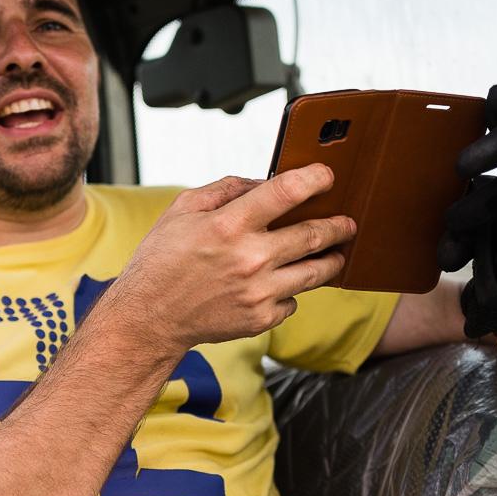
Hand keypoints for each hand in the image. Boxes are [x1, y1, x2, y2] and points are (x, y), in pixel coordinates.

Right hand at [106, 166, 355, 355]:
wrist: (148, 318)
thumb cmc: (162, 260)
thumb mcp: (182, 209)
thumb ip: (227, 189)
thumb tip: (264, 182)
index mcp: (229, 225)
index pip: (286, 192)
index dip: (315, 178)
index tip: (327, 176)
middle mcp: (250, 259)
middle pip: (313, 235)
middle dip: (338, 225)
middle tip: (348, 222)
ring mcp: (259, 292)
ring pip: (315, 272)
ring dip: (331, 259)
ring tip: (336, 253)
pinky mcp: (260, 319)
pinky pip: (293, 300)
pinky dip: (291, 291)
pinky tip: (281, 284)